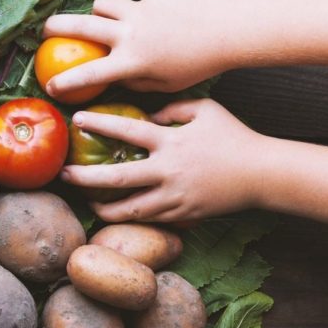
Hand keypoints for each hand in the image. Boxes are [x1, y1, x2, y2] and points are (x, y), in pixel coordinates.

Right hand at [42, 0, 230, 97]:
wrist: (229, 30)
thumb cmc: (199, 65)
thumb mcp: (166, 84)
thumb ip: (136, 81)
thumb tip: (117, 76)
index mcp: (132, 61)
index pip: (89, 74)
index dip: (65, 81)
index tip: (50, 85)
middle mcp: (129, 33)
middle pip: (82, 26)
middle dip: (58, 27)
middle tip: (45, 29)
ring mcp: (140, 9)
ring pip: (105, 5)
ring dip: (100, 13)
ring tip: (105, 18)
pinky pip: (140, 0)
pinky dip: (145, 8)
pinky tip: (167, 16)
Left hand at [61, 99, 264, 222]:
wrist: (263, 174)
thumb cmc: (233, 136)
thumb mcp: (205, 110)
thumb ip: (172, 108)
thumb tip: (146, 116)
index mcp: (170, 142)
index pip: (127, 131)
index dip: (100, 124)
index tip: (77, 119)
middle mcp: (168, 171)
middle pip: (117, 177)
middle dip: (86, 177)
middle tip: (64, 174)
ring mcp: (175, 196)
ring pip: (130, 208)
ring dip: (104, 207)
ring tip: (86, 202)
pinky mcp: (183, 215)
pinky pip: (150, 219)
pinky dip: (131, 218)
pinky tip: (116, 214)